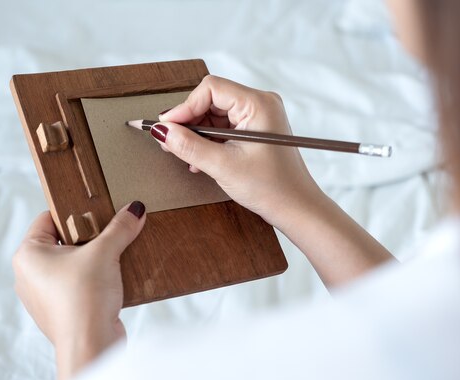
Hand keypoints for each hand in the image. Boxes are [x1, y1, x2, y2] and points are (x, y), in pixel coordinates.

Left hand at [12, 201, 145, 379]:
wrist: (91, 345)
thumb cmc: (84, 299)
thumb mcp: (105, 253)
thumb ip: (119, 228)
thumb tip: (135, 209)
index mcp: (27, 255)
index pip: (48, 219)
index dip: (73, 212)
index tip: (95, 210)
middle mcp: (29, 275)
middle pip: (61, 241)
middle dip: (87, 237)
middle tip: (108, 231)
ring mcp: (43, 296)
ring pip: (70, 265)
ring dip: (92, 259)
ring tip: (113, 253)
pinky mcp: (60, 312)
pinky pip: (76, 285)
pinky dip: (93, 280)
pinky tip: (112, 277)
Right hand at [157, 76, 392, 284]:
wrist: (296, 208)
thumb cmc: (271, 187)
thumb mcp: (222, 166)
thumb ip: (188, 146)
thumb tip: (163, 131)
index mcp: (258, 104)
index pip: (211, 89)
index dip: (184, 107)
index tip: (166, 127)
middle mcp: (260, 104)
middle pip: (211, 100)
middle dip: (189, 122)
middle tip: (169, 142)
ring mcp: (259, 118)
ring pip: (215, 115)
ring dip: (197, 135)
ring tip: (185, 156)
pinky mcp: (256, 132)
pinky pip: (224, 128)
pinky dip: (209, 142)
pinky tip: (199, 160)